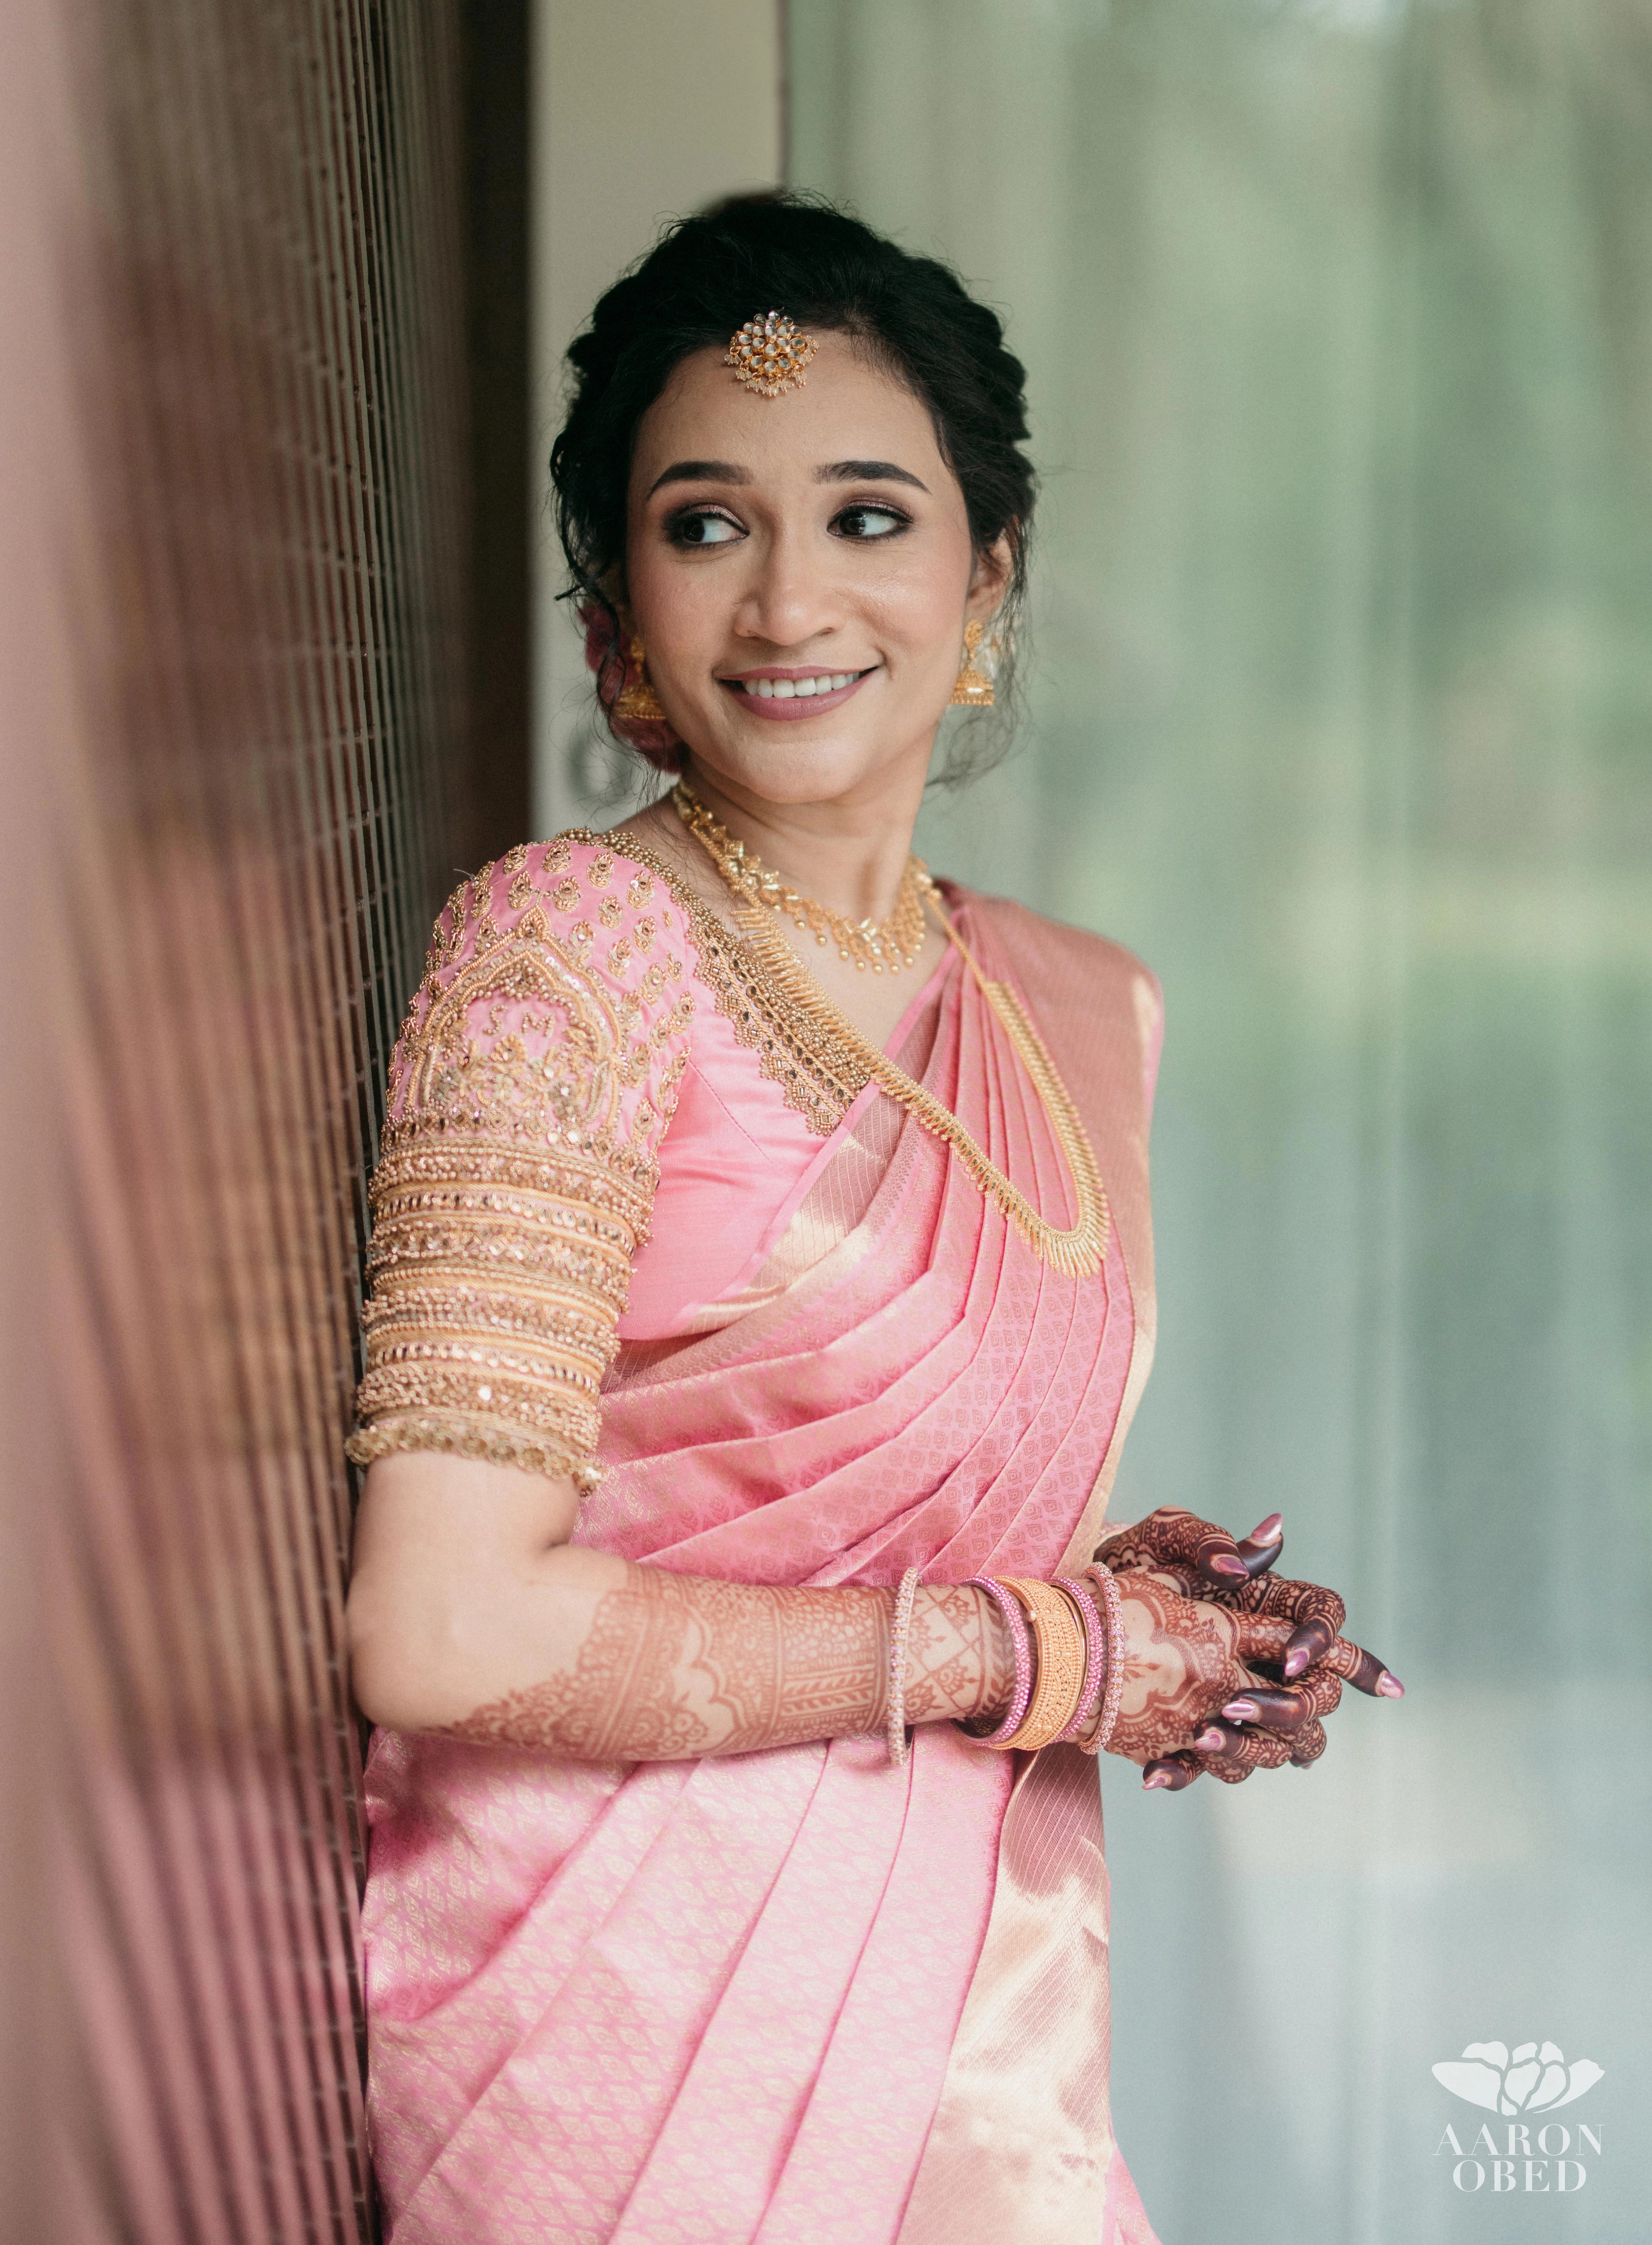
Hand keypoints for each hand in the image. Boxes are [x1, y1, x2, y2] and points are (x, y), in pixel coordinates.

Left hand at [1095, 1508, 1402, 1789]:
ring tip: (1203, 1734)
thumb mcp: (1166, 1538)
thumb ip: (1210, 1541)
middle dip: (1290, 1709)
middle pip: (1317, 1698)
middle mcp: (1264, 1659)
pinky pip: (1204, 1767)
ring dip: (1247, 1748)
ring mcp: (1234, 1700)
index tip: (1289, 1659)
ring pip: (1275, 1746)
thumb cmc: (1134, 1557)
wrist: (1082, 1600)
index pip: (1323, 1618)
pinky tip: (1153, 1772)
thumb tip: (1257, 1546)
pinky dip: (1181, 1772)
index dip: (1322, 1642)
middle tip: (1239, 1705)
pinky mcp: (1191, 1730)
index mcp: (1269, 1605)